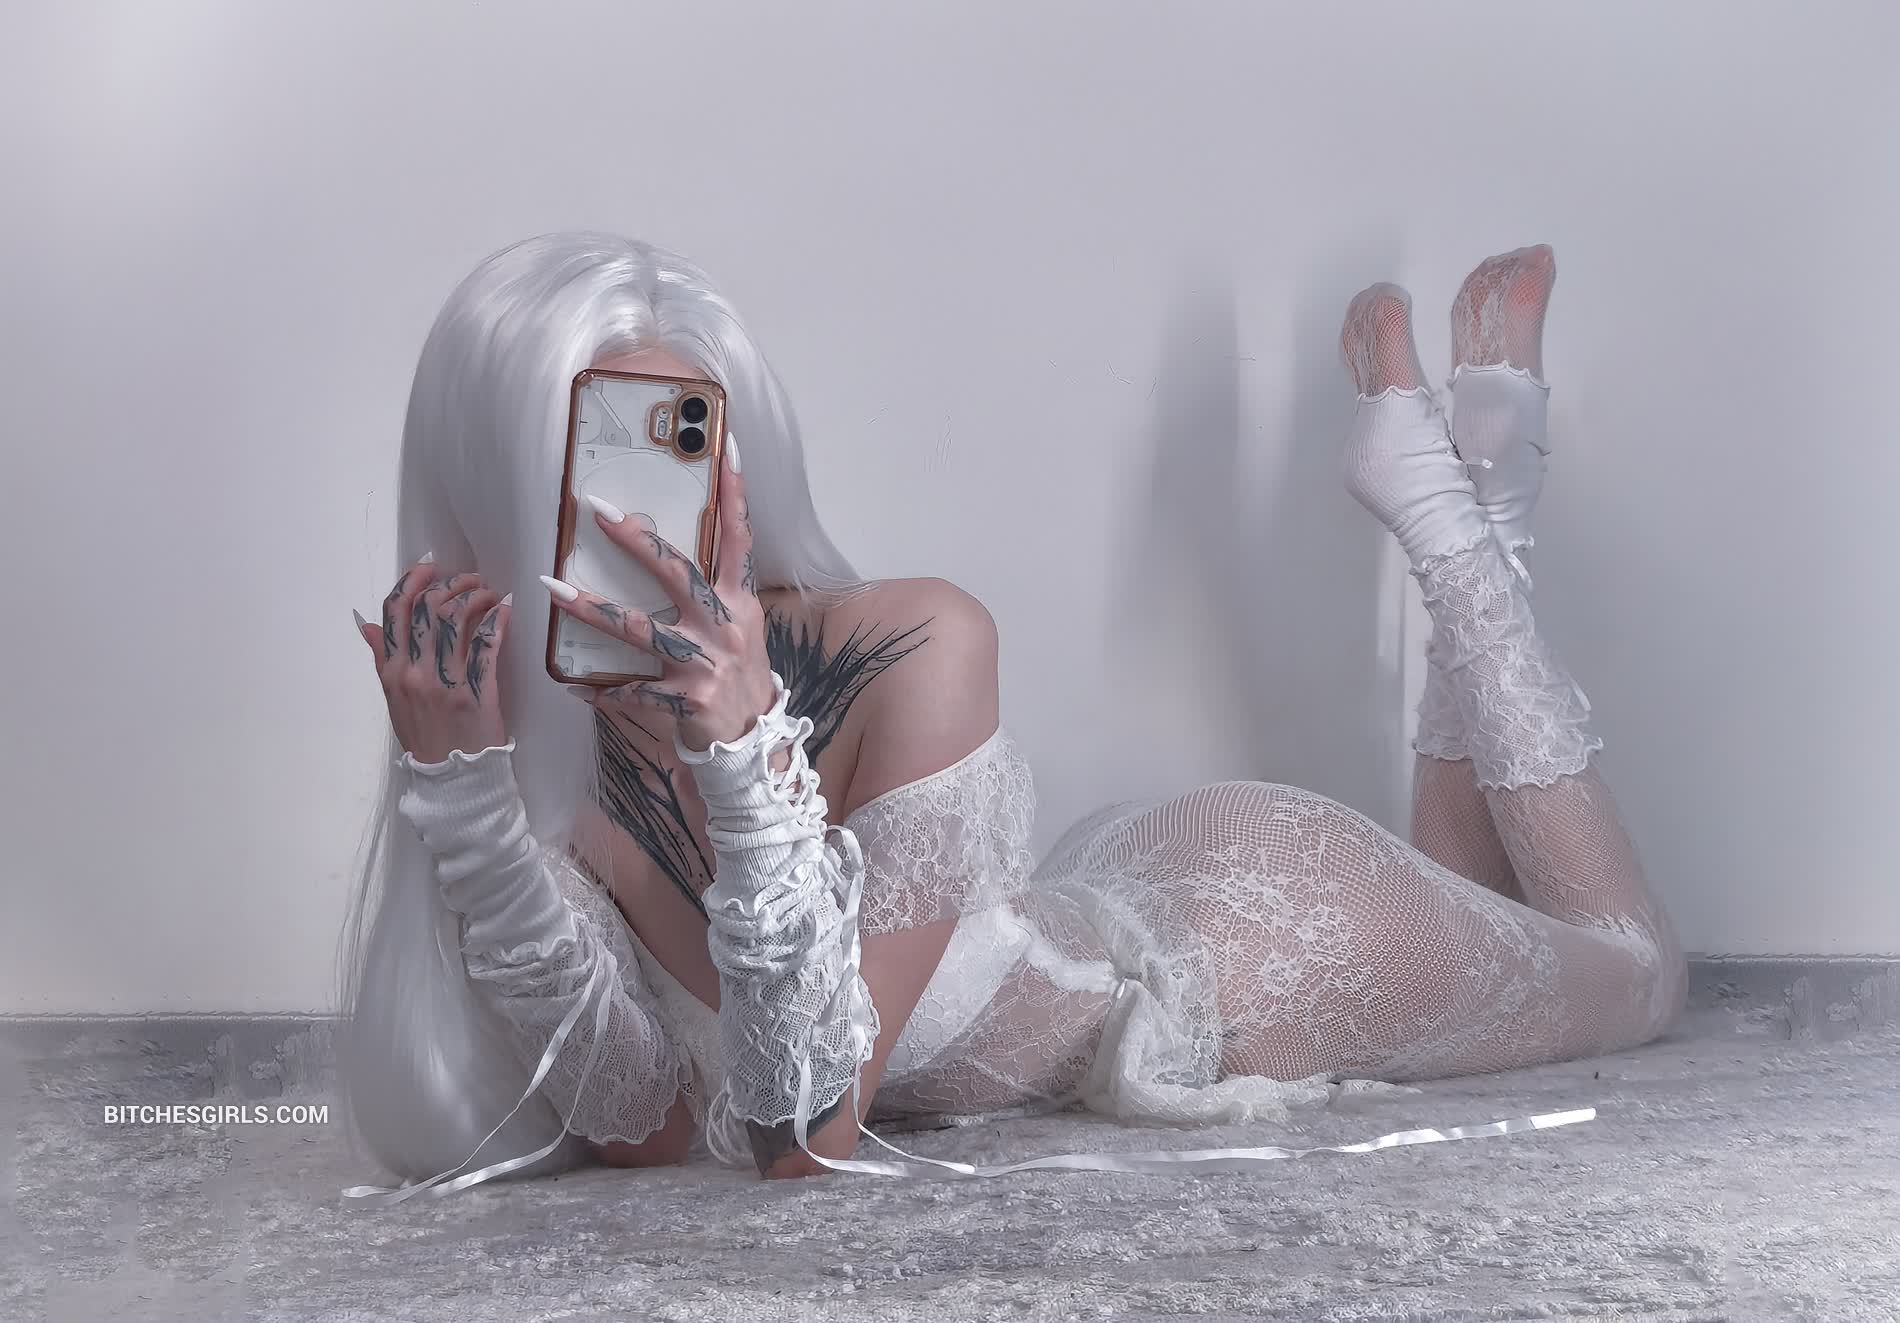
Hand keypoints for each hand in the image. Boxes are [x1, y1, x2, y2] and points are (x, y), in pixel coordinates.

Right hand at [354, 556, 511, 762]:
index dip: (412, 581)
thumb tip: (366, 624)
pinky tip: (504, 611)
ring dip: (476, 597)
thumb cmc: (424, 737)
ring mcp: (445, 683)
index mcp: (392, 671)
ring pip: (457, 620)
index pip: (395, 612)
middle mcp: (415, 673)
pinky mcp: (477, 693)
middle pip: (428, 608)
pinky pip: (487, 646)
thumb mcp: (393, 698)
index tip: (430, 567)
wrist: (451, 779)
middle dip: (451, 583)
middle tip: (469, 580)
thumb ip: (381, 658)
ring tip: (488, 594)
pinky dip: (497, 621)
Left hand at [542, 437, 770, 751]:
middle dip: (637, 541)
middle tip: (601, 511)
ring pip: (641, 630)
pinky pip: (634, 692)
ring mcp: (704, 664)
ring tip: (554, 590)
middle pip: (678, 573)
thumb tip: (666, 551)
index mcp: (740, 603)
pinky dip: (604, 691)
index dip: (735, 496)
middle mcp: (723, 627)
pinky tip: (575, 686)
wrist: (753, 741)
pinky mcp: (685, 701)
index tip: (726, 451)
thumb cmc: (738, 674)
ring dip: (593, 609)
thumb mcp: (738, 626)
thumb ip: (713, 591)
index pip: (738, 540)